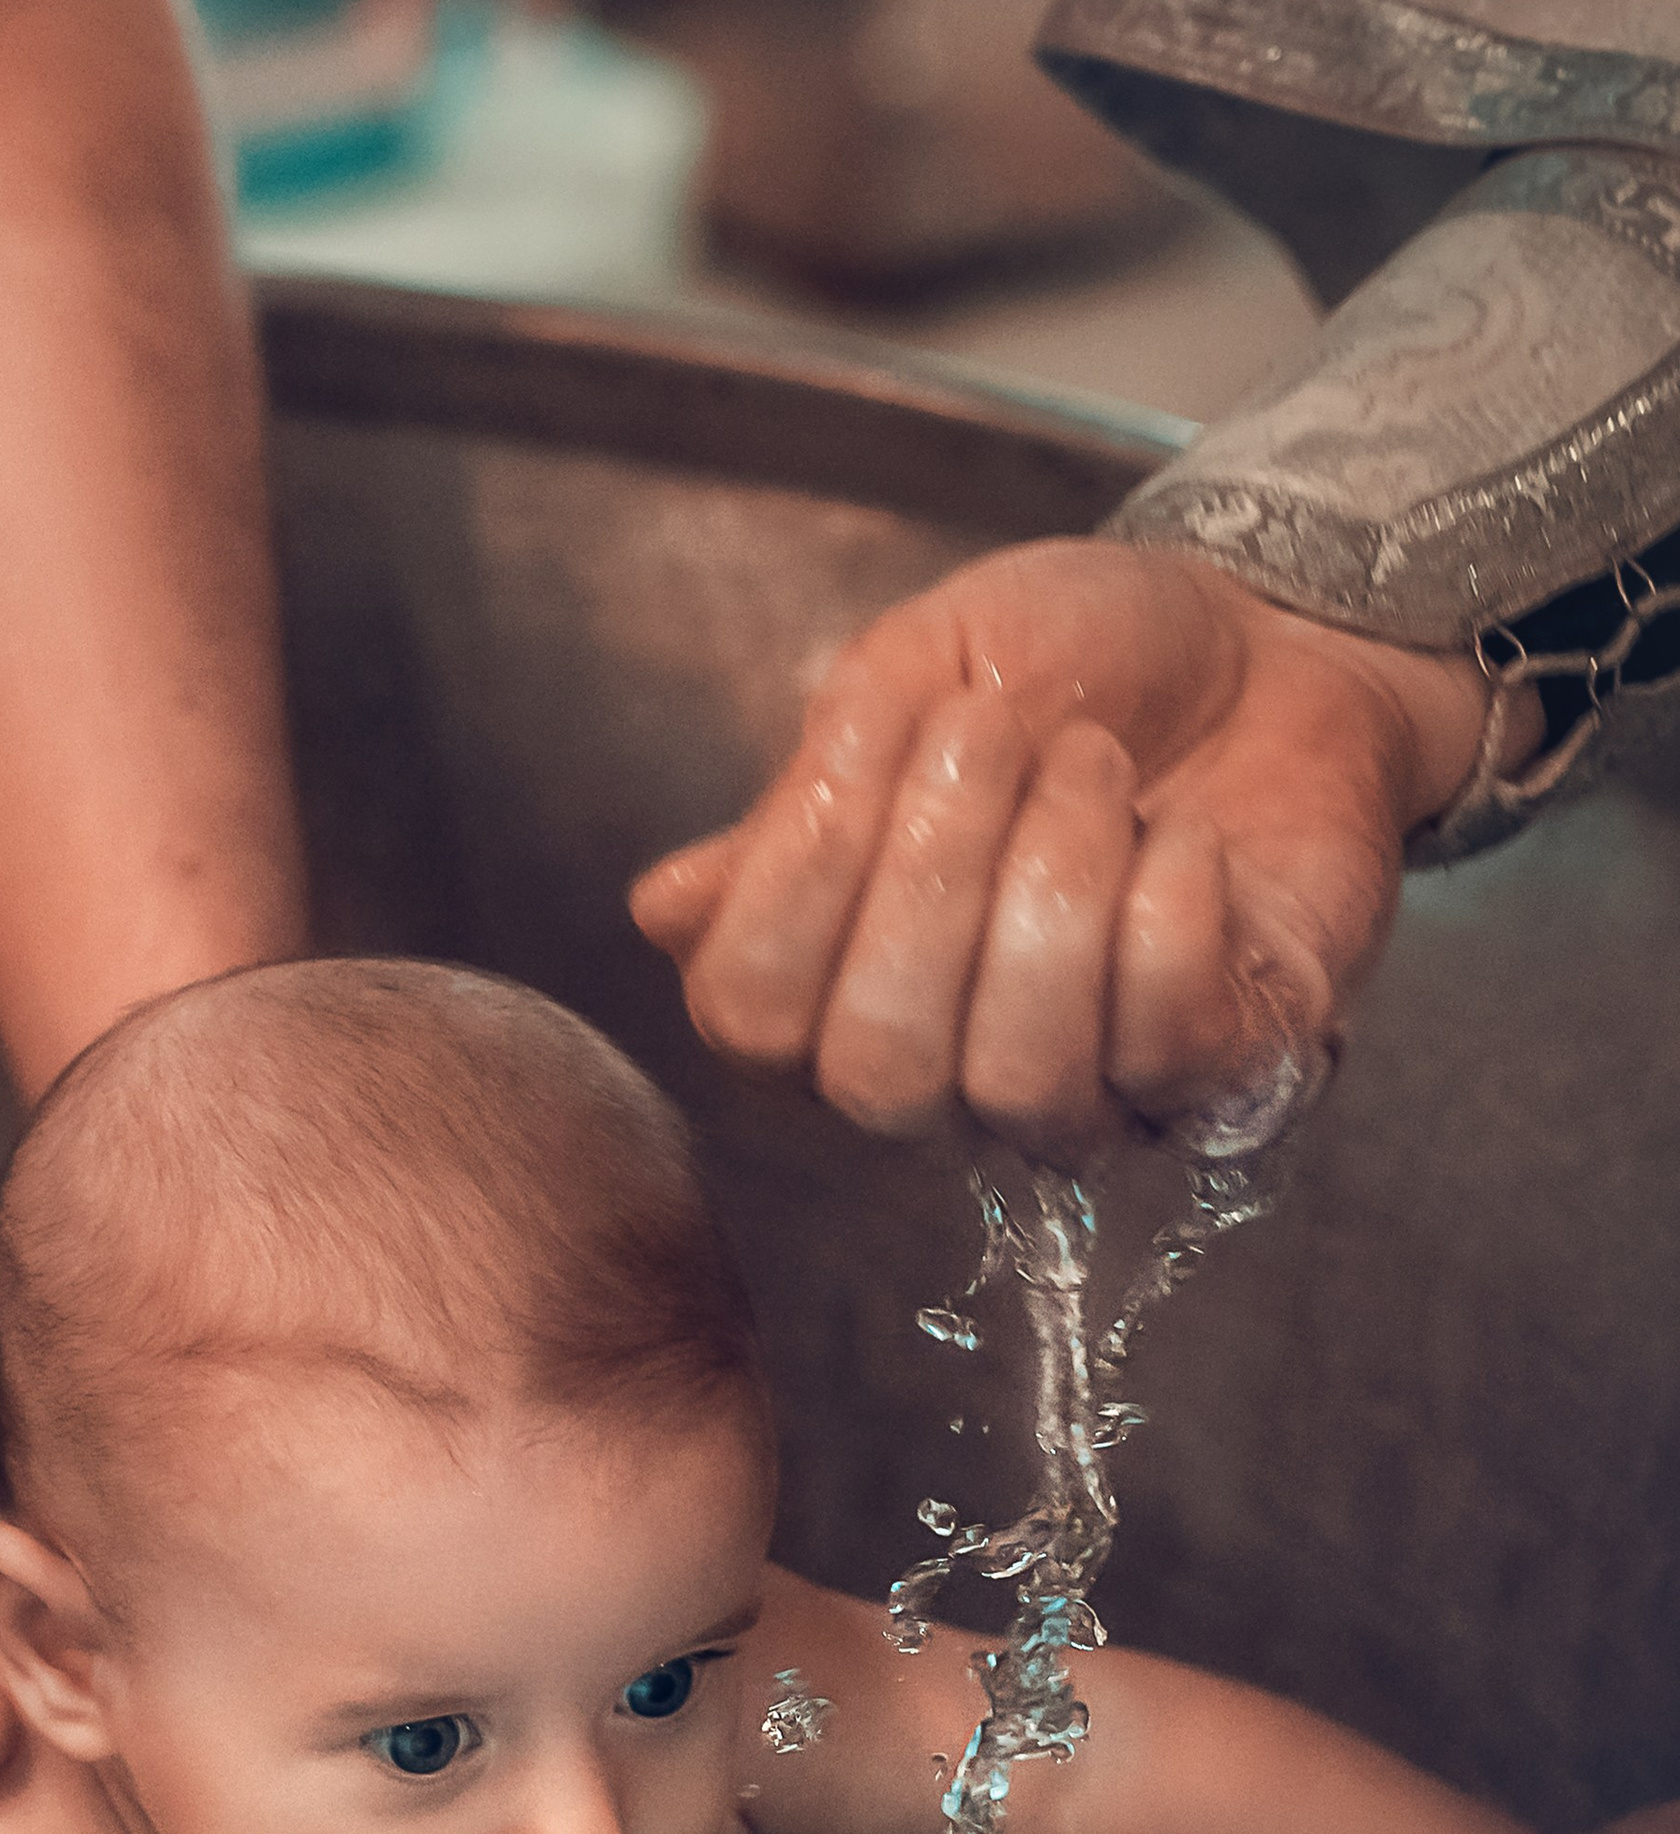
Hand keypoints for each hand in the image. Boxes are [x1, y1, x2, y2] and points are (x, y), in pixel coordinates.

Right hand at [630, 540, 1529, 1164]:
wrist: (1267, 635)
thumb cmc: (1071, 663)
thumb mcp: (913, 677)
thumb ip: (798, 798)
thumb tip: (666, 913)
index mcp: (823, 985)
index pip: (749, 1018)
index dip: (802, 871)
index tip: (887, 712)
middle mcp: (932, 1076)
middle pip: (876, 1073)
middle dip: (938, 875)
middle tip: (1000, 730)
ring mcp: (1074, 1097)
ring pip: (1019, 1082)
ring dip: (1060, 890)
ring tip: (1100, 771)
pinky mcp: (1215, 1083)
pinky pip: (1164, 1047)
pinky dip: (1173, 910)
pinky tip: (1187, 837)